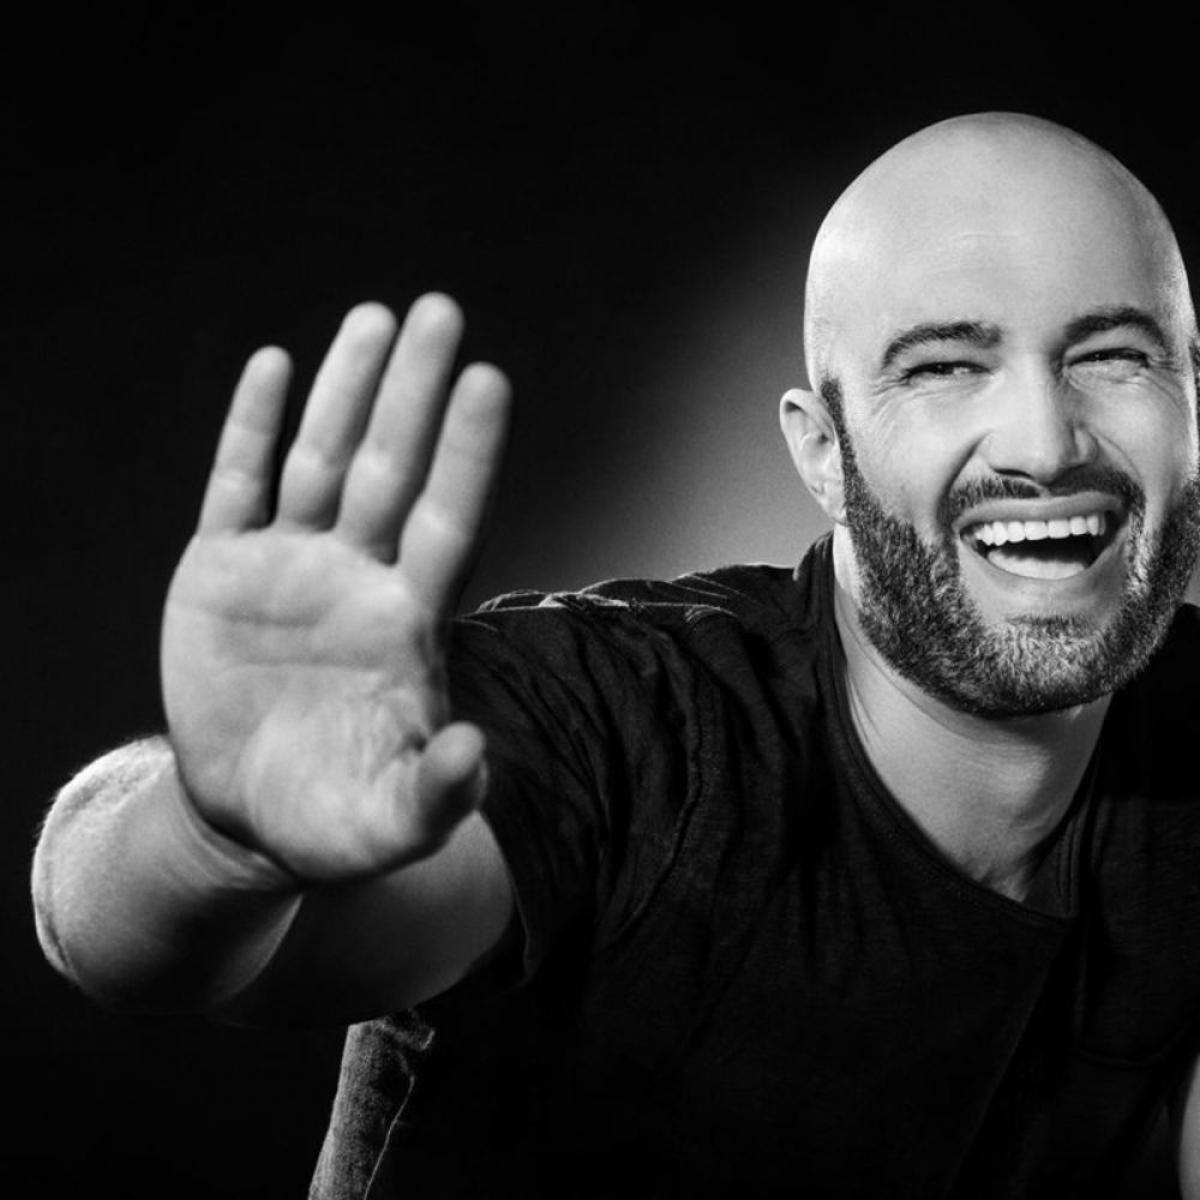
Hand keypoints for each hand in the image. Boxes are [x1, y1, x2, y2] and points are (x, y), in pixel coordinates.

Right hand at [160, 296, 509, 884]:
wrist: (249, 813)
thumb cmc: (333, 817)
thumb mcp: (388, 825)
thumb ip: (436, 793)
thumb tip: (477, 754)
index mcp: (408, 623)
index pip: (449, 521)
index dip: (468, 454)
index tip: (489, 379)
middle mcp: (358, 576)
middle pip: (392, 468)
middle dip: (412, 392)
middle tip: (439, 310)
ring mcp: (290, 565)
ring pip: (321, 460)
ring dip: (344, 389)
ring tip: (374, 318)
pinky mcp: (221, 569)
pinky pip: (237, 484)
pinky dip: (251, 428)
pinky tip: (274, 367)